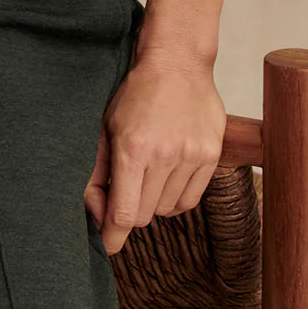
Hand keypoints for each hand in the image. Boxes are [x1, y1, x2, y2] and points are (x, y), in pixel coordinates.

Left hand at [84, 48, 226, 255]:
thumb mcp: (105, 127)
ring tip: (147, 174)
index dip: (112, 235)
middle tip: (123, 192)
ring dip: (152, 201)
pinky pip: (190, 199)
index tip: (107, 245)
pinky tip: (166, 178)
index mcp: (132, 148)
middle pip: (143, 215)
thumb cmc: (135, 94)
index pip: (123, 213)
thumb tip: (97, 212)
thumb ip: (96, 171)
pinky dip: (174, 198)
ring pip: (166, 209)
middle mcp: (164, 156)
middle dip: (129, 211)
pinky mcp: (211, 156)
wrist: (177, 62)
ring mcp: (191, 156)